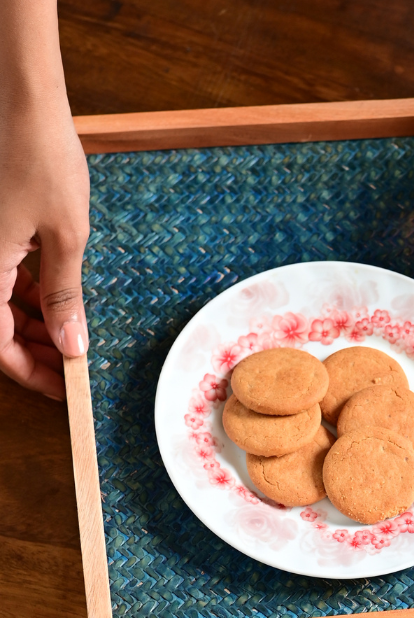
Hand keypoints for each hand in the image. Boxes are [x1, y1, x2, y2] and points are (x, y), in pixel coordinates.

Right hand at [0, 91, 89, 398]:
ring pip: (1, 301)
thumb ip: (66, 296)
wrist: (22, 97)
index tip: (63, 389)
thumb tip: (71, 347)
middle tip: (72, 366)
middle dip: (35, 351)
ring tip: (71, 336)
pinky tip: (57, 300)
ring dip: (34, 323)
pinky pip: (3, 273)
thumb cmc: (42, 158)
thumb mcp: (66, 236)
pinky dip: (27, 292)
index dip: (30, 373)